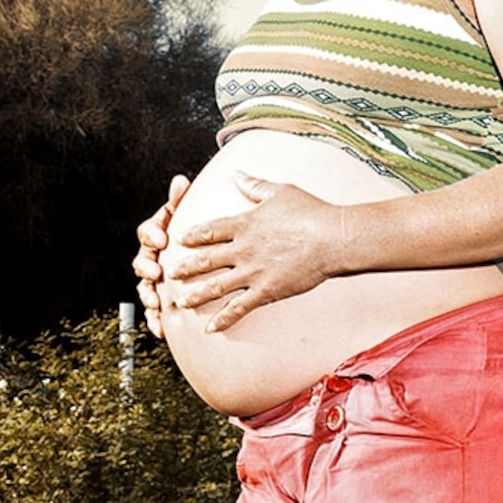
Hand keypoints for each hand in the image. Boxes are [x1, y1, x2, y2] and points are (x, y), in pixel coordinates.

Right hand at [131, 174, 190, 338]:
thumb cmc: (196, 235)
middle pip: (142, 261)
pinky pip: (153, 311)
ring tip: (155, 303)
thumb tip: (180, 182)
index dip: (152, 235)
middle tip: (155, 272)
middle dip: (146, 268)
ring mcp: (155, 279)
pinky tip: (160, 328)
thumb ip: (181, 201)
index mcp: (158, 235)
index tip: (161, 239)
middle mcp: (153, 257)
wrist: (206, 260)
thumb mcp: (190, 216)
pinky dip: (155, 320)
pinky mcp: (161, 299)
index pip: (148, 232)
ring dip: (148, 295)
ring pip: (145, 287)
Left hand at [163, 173, 349, 329]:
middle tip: (170, 274)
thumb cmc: (311, 212)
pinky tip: (210, 328)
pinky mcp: (266, 291)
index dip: (192, 235)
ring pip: (216, 287)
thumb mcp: (280, 192)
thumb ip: (255, 185)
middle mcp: (243, 249)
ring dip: (196, 296)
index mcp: (244, 223)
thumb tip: (237, 174)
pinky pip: (239, 308)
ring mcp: (253, 272)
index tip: (180, 239)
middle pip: (205, 260)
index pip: (209, 230)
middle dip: (185, 268)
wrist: (332, 238)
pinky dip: (223, 319)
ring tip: (181, 303)